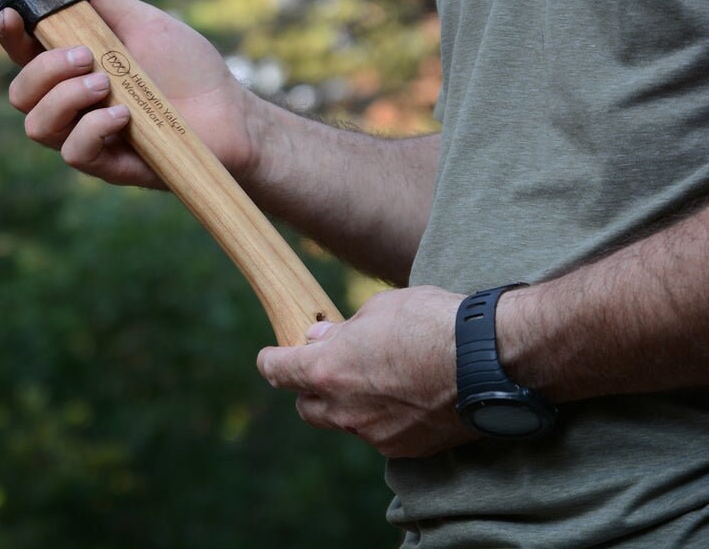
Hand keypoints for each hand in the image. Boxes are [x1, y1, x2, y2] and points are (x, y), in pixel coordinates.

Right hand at [0, 0, 255, 188]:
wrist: (231, 113)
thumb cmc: (188, 68)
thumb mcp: (143, 22)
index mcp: (73, 67)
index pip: (23, 53)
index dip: (9, 34)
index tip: (13, 12)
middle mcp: (71, 104)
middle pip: (19, 94)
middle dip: (43, 70)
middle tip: (87, 57)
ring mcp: (86, 135)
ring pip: (37, 125)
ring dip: (64, 98)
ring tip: (105, 83)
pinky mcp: (107, 164)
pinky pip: (73, 152)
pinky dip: (91, 128)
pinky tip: (124, 115)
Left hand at [256, 286, 474, 457]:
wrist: (489, 361)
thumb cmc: (433, 323)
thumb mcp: (380, 309)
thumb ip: (343, 329)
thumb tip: (319, 338)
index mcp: (329, 370)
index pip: (278, 371)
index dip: (270, 362)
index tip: (270, 357)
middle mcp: (345, 409)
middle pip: (307, 407)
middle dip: (311, 390)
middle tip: (329, 368)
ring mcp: (375, 434)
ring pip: (347, 422)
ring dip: (352, 404)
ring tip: (382, 378)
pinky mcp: (407, 449)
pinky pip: (382, 435)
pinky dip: (385, 419)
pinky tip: (409, 397)